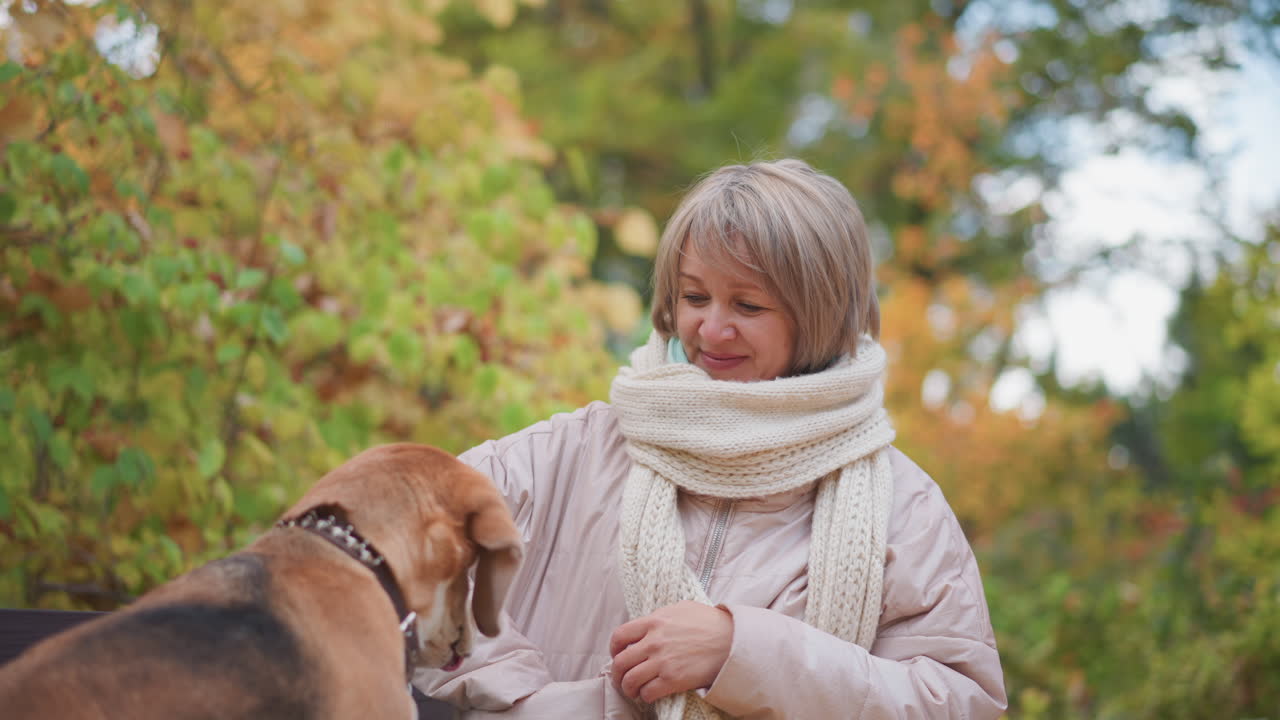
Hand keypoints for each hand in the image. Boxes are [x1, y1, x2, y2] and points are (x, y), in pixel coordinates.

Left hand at [608, 601, 733, 703]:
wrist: (732, 640)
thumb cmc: (710, 623)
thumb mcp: (682, 608)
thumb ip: (661, 616)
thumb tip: (649, 624)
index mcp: (654, 622)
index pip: (620, 636)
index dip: (614, 649)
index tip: (617, 655)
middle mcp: (654, 642)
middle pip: (621, 662)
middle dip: (617, 673)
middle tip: (621, 678)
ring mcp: (662, 662)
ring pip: (630, 680)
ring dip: (628, 688)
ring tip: (633, 690)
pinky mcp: (673, 680)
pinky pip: (648, 693)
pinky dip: (645, 696)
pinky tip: (649, 694)